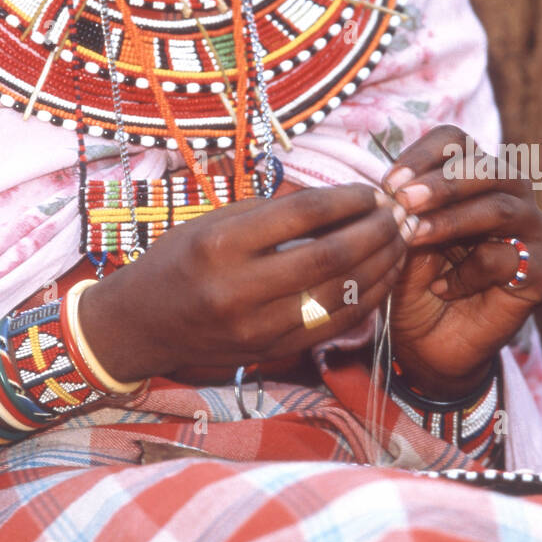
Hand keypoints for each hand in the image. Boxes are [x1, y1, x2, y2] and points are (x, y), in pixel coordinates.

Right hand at [79, 183, 408, 383]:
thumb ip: (271, 212)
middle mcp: (238, 289)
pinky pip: (333, 325)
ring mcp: (257, 327)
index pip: (301, 214)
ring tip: (400, 240)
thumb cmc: (177, 260)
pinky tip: (382, 275)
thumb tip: (337, 198)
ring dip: (380, 265)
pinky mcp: (270, 352)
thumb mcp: (212, 221)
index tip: (371, 189)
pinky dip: (366, 298)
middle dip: (374, 231)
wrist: (142, 325)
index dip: (346, 199)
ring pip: (340, 295)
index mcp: (220, 244)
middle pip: (329, 256)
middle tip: (398, 213)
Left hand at [382, 125, 541, 398]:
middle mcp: (509, 194)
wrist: (427, 344)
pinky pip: (507, 259)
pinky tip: (441, 288)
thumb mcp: (398, 238)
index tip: (389, 182)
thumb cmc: (410, 280)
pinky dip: (467, 273)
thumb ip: (403, 211)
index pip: (455, 142)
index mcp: (470, 175)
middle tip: (403, 199)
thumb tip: (394, 188)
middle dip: (442, 182)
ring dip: (453, 220)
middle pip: (487, 167)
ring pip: (502, 208)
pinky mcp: (541, 272)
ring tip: (414, 236)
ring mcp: (531, 231)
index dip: (423, 155)